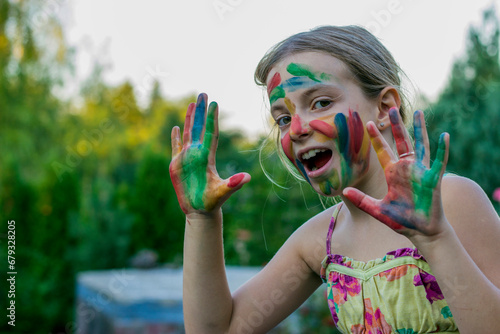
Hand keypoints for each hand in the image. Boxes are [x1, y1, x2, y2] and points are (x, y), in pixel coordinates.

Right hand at [169, 93, 249, 213]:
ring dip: (189, 119)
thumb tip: (247, 178)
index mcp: (208, 157)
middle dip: (200, 111)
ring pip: (188, 133)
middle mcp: (198, 154)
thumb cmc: (213, 202)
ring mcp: (187, 158)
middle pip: (198, 127)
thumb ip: (233, 184)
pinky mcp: (177, 165)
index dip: (211, 118)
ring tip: (191, 103)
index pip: (210, 133)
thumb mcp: (223, 192)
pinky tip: (176, 127)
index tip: (214, 103)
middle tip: (203, 93)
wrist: (200, 210)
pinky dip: (175, 137)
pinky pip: (176, 147)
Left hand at [343, 108, 449, 237]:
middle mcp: (406, 168)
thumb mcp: (377, 210)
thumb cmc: (401, 220)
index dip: (376, 137)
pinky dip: (442, 150)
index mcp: (393, 173)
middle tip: (391, 108)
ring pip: (420, 145)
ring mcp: (421, 172)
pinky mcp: (433, 179)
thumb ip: (361, 201)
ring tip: (419, 112)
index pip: (383, 150)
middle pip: (401, 141)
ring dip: (420, 129)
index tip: (367, 122)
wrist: (420, 231)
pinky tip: (444, 136)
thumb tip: (344, 191)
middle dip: (396, 125)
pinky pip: (439, 162)